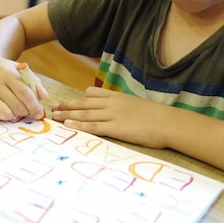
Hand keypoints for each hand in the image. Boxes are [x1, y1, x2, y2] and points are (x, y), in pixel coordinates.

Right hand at [0, 56, 47, 120]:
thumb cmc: (6, 70)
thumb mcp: (22, 70)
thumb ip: (35, 83)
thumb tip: (44, 97)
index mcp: (7, 73)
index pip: (24, 93)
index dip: (34, 106)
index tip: (40, 113)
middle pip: (16, 106)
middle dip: (25, 111)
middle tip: (27, 110)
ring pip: (3, 114)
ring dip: (12, 115)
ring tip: (14, 109)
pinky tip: (0, 109)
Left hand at [51, 86, 168, 147]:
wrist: (169, 123)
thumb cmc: (158, 117)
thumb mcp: (138, 105)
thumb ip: (125, 106)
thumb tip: (120, 112)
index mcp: (118, 97)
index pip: (93, 94)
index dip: (80, 98)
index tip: (70, 101)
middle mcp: (112, 104)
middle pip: (84, 104)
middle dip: (68, 106)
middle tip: (55, 108)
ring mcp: (113, 115)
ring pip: (85, 114)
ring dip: (68, 115)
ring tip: (56, 116)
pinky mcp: (115, 128)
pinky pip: (93, 127)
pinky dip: (79, 126)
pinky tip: (69, 125)